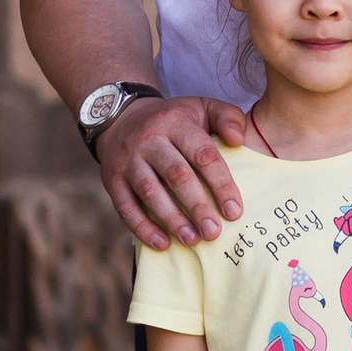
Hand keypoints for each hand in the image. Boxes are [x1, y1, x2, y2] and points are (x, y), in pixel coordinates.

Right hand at [98, 92, 247, 247]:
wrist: (120, 118)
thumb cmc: (173, 120)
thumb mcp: (201, 107)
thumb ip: (227, 117)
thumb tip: (239, 140)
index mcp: (176, 124)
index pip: (202, 155)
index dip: (220, 184)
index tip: (234, 211)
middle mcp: (149, 141)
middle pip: (176, 175)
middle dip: (197, 207)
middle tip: (214, 233)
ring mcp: (128, 161)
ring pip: (150, 192)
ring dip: (172, 219)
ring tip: (192, 240)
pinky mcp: (112, 180)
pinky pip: (126, 206)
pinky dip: (143, 227)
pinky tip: (162, 244)